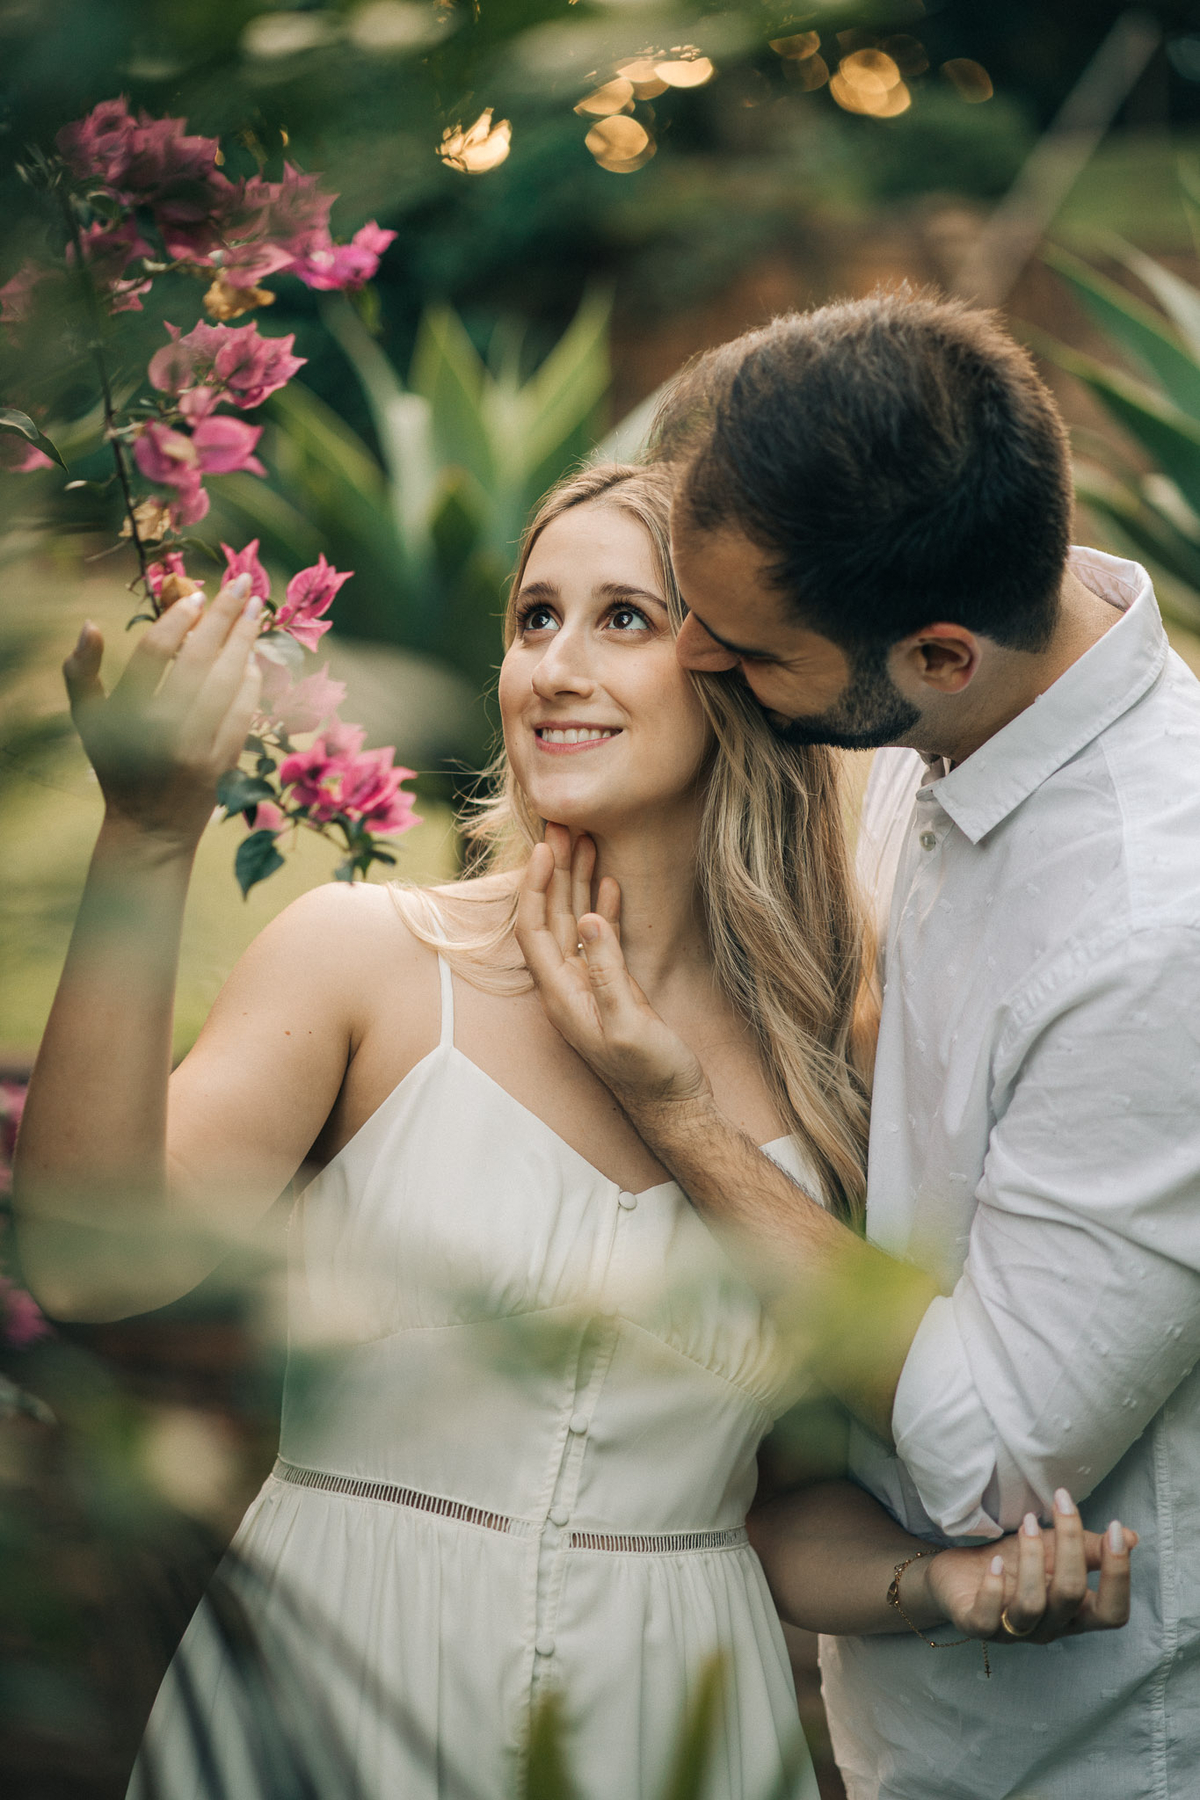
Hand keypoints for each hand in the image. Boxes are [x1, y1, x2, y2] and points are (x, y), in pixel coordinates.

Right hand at [62, 575, 262, 848]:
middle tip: (242, 583)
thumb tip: (90, 624)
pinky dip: (252, 680)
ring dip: (246, 641)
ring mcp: (199, 746)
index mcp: (128, 713)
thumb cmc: (117, 764)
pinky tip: (253, 657)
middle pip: (201, 658)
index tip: (196, 595)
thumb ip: (81, 673)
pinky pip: (244, 709)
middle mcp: (164, 728)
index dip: (178, 618)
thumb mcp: (89, 722)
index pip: (156, 653)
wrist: (151, 825)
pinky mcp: (226, 761)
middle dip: (226, 615)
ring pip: (229, 681)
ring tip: (254, 610)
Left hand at [515, 825, 709, 1116]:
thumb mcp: (628, 1024)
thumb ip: (608, 972)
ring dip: (577, 882)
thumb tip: (588, 918)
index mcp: (560, 997)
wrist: (675, 1106)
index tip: (544, 848)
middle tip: (562, 827)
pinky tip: (609, 881)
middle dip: (554, 872)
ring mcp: (589, 985)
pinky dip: (602, 908)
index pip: (534, 930)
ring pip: (574, 922)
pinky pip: (599, 938)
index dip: (535, 887)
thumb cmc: (651, 1074)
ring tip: (585, 840)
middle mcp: (566, 987)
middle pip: (551, 917)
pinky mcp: (612, 986)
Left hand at [918, 1491, 1135, 1644]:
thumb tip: (1129, 1537)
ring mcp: (1013, 1632)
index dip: (1118, 1576)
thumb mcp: (1053, 1551)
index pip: (1112, 1613)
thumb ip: (1088, 1548)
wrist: (959, 1575)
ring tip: (1027, 1523)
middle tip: (1060, 1503)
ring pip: (1032, 1604)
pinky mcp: (978, 1627)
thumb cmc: (1013, 1564)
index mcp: (1075, 1614)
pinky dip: (993, 1589)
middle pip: (1071, 1596)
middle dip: (1070, 1545)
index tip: (1114, 1528)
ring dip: (1032, 1558)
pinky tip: (994, 1563)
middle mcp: (1049, 1627)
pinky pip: (988, 1619)